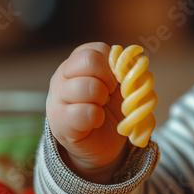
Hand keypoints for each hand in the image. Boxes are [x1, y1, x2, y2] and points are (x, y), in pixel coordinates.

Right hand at [46, 42, 127, 182]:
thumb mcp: (121, 86)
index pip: (98, 50)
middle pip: (89, 60)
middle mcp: (63, 75)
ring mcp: (57, 97)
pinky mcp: (59, 122)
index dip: (115, 66)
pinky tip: (96, 121)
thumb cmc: (111, 108)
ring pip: (86, 86)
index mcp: (78, 62)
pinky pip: (83, 113)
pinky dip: (96, 118)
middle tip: (110, 94)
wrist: (101, 143)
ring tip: (101, 107)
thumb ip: (126, 71)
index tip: (117, 81)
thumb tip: (136, 62)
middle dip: (108, 79)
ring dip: (102, 99)